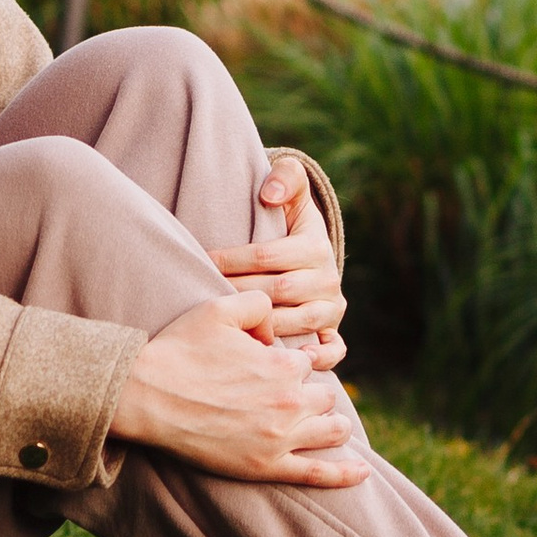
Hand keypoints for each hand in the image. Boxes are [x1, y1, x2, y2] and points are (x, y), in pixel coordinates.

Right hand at [110, 291, 369, 486]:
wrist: (146, 396)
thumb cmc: (179, 349)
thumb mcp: (220, 307)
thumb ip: (259, 303)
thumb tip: (275, 327)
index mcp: (283, 364)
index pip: (310, 361)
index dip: (295, 360)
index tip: (277, 361)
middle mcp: (290, 402)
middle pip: (325, 396)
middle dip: (313, 392)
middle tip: (291, 394)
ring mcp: (280, 438)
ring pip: (330, 431)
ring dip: (335, 425)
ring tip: (334, 425)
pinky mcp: (266, 467)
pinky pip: (318, 475)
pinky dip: (345, 474)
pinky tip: (363, 471)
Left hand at [210, 158, 346, 369]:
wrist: (310, 252)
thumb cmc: (289, 220)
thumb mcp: (292, 191)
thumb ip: (286, 178)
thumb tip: (269, 194)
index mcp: (316, 245)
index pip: (267, 255)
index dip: (231, 259)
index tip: (203, 260)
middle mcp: (328, 279)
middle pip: (276, 291)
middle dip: (237, 293)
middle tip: (205, 296)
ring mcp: (332, 308)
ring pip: (296, 322)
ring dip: (263, 327)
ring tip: (229, 328)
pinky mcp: (333, 332)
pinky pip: (332, 351)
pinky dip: (316, 358)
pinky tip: (288, 359)